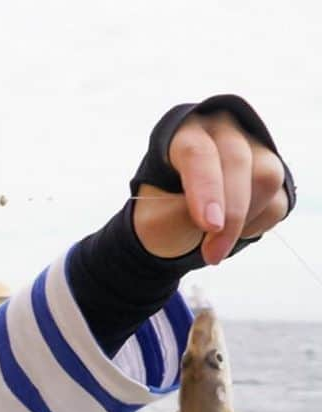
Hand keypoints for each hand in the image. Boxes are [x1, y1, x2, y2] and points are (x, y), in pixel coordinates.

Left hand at [132, 109, 287, 265]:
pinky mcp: (271, 174)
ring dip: (242, 221)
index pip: (197, 153)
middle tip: (212, 256)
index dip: (206, 189)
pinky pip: (277, 201)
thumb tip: (220, 222)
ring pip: (266, 178)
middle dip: (229, 215)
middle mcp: (221, 132)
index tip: (210, 225)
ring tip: (214, 241)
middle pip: (238, 161)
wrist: (175, 220)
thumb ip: (182, 215)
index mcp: (183, 134)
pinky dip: (254, 226)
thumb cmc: (161, 212)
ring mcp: (252, 149)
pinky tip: (231, 231)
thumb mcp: (157, 219)